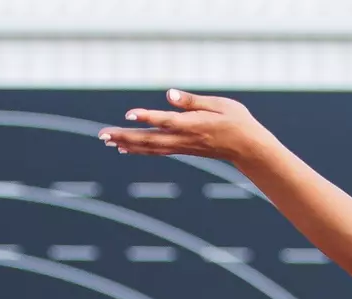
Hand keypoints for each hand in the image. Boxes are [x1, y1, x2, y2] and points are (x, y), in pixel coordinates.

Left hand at [99, 90, 272, 163]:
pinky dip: (139, 149)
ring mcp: (183, 146)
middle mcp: (185, 139)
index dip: (148, 116)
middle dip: (126, 136)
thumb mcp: (220, 105)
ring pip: (150, 147)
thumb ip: (192, 101)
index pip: (167, 121)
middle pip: (150, 139)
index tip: (129, 113)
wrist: (249, 149)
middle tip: (102, 134)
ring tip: (106, 140)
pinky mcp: (182, 149)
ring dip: (127, 143)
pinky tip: (125, 148)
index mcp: (194, 125)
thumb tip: (168, 94)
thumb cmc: (238, 122)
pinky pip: (156, 150)